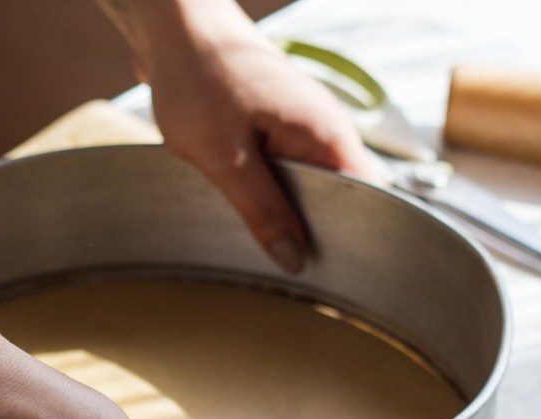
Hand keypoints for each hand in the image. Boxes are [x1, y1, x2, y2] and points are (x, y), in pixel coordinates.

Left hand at [109, 0, 378, 271]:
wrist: (171, 24)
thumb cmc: (198, 76)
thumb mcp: (225, 157)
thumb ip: (262, 210)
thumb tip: (293, 258)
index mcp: (326, 134)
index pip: (369, 198)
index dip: (354, 237)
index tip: (334, 272)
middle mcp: (324, 128)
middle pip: (340, 197)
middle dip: (314, 229)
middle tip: (287, 262)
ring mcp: (302, 124)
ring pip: (309, 184)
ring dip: (285, 208)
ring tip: (264, 235)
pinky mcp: (277, 122)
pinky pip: (286, 167)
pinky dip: (269, 187)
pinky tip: (247, 201)